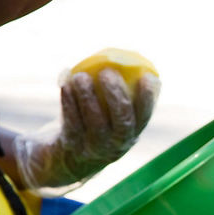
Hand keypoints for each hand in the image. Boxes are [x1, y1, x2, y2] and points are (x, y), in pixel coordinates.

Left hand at [12, 68, 159, 190]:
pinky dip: (69, 102)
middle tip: (108, 72)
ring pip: (95, 122)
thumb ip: (118, 94)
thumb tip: (122, 56)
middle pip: (122, 120)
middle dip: (116, 95)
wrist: (67, 158)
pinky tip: (66, 83)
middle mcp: (116, 145)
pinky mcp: (72, 146)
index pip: (144, 116)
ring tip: (81, 75)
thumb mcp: (110, 116)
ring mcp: (94, 148)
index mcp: (131, 134)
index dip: (147, 98)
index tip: (146, 76)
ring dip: (88, 96)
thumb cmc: (95, 125)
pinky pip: (72, 122)